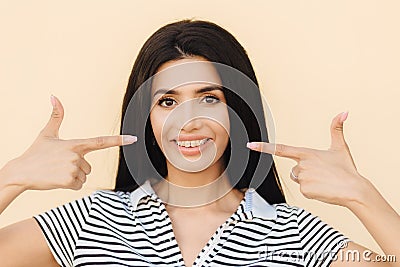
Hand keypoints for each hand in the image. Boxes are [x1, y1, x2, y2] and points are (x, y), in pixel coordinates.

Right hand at [3, 96, 136, 190]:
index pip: (101, 141)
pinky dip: (69, 185)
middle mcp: (76, 155)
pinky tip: (56, 180)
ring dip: (73, 177)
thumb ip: (56, 116)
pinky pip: (78, 185)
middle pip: (89, 166)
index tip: (133, 139)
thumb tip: (54, 96)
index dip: (119, 140)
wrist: (21, 172)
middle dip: (78, 168)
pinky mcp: (68, 181)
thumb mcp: (47, 134)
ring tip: (57, 172)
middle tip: (59, 165)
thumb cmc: (35, 153)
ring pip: (84, 176)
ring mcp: (73, 168)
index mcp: (75, 143)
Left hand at [247, 112, 368, 206]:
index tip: (250, 145)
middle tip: (322, 173)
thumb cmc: (347, 169)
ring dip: (308, 181)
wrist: (354, 190)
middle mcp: (302, 165)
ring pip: (298, 179)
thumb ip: (337, 128)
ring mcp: (302, 178)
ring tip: (323, 181)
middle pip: (294, 169)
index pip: (281, 149)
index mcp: (306, 153)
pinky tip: (323, 189)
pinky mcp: (305, 191)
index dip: (264, 147)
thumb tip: (344, 112)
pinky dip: (312, 191)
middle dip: (305, 171)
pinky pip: (303, 190)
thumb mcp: (340, 147)